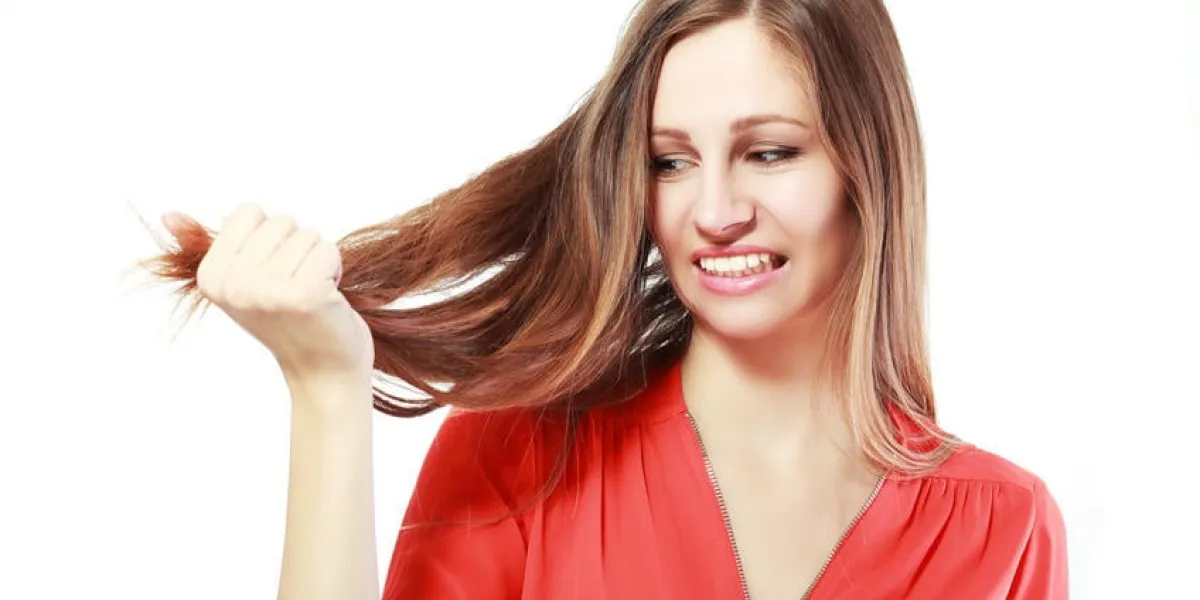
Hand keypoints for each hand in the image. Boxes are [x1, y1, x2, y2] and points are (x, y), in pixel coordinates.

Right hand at [166, 202, 373, 383]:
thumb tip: (168, 214)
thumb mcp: (241, 281)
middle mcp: (233, 283)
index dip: (271, 237)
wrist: (321, 368)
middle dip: (297, 248)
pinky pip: (328, 250)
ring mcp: (267, 289)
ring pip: (309, 234)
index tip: (273, 272)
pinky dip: (334, 269)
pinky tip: (326, 297)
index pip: (250, 212)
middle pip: (282, 220)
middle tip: (295, 285)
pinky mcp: (304, 294)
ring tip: (310, 292)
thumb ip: (217, 245)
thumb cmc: (287, 318)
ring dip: (317, 260)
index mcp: (211, 275)